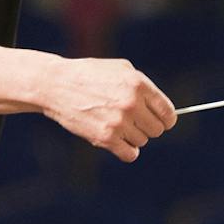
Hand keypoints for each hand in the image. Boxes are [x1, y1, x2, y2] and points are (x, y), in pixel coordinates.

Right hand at [41, 56, 174, 160]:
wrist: (56, 85)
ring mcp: (119, 122)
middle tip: (134, 122)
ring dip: (133, 137)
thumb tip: (159, 106)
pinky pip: (130, 154)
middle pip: (157, 130)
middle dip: (148, 127)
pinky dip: (127, 151)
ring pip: (143, 141)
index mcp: (138, 84)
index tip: (162, 122)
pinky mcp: (105, 138)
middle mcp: (131, 103)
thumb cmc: (89, 75)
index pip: (167, 112)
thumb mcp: (120, 69)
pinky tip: (118, 142)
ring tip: (118, 125)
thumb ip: (142, 86)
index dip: (166, 119)